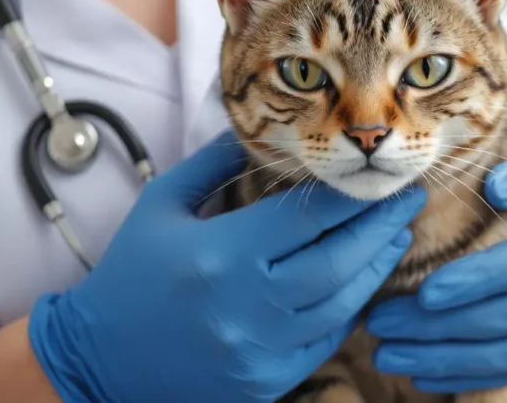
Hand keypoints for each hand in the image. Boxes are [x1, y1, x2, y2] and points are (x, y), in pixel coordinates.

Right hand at [27, 129, 425, 402]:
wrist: (98, 359)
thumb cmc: (130, 274)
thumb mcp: (162, 205)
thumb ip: (212, 163)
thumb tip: (257, 128)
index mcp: (221, 254)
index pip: (307, 217)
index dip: (350, 196)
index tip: (376, 177)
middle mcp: (246, 305)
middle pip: (339, 260)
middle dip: (382, 226)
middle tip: (408, 200)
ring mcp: (259, 350)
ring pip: (342, 304)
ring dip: (376, 267)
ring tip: (395, 238)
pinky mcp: (265, 382)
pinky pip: (325, 341)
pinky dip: (348, 309)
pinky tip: (359, 282)